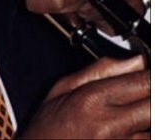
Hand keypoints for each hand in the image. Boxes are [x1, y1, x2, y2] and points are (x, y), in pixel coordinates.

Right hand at [21, 56, 149, 138]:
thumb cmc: (48, 129)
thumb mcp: (64, 88)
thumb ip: (101, 70)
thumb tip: (134, 60)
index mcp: (93, 99)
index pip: (143, 81)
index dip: (149, 74)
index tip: (148, 71)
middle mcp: (110, 125)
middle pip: (153, 105)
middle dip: (149, 96)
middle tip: (139, 94)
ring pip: (151, 127)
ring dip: (145, 120)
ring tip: (126, 115)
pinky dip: (140, 134)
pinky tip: (125, 130)